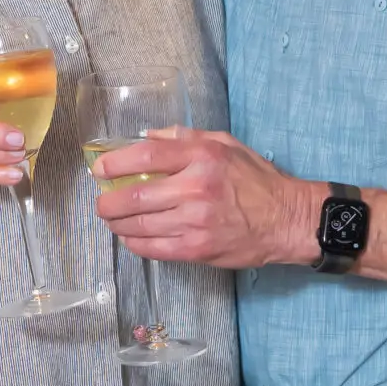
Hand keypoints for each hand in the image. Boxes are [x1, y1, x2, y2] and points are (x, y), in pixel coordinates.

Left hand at [91, 128, 326, 269]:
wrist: (286, 220)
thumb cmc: (257, 180)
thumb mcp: (226, 144)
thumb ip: (185, 137)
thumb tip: (147, 136)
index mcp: (202, 156)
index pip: (146, 156)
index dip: (115, 163)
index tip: (101, 169)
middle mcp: (196, 188)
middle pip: (134, 196)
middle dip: (108, 202)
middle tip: (101, 202)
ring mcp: (195, 222)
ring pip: (139, 225)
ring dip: (118, 224)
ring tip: (112, 220)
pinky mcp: (197, 249)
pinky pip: (153, 249)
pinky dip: (135, 243)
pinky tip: (131, 237)